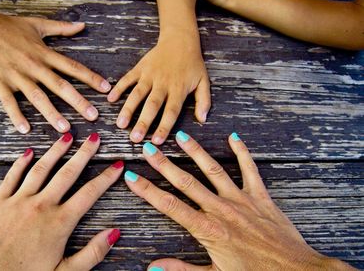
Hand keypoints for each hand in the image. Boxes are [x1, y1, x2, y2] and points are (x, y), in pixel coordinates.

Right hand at [0, 12, 110, 133]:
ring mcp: (16, 75)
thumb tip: (82, 26)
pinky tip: (25, 130)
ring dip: (52, 113)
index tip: (106, 89)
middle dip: (78, 101)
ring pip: (38, 97)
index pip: (72, 67)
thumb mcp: (36, 24)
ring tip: (65, 129)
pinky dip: (16, 116)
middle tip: (93, 116)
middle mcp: (33, 65)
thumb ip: (61, 28)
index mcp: (44, 53)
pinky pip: (9, 102)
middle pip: (60, 85)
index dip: (90, 77)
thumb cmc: (6, 25)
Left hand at [0, 133, 122, 269]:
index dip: (106, 178)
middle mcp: (41, 206)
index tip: (117, 165)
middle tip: (95, 139)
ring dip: (56, 151)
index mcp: (60, 223)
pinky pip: (12, 177)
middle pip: (68, 173)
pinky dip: (21, 163)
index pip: (89, 193)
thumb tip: (114, 233)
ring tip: (67, 136)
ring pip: (41, 169)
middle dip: (84, 154)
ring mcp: (18, 201)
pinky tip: (29, 152)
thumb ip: (92, 253)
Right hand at [107, 31, 209, 144]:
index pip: (171, 111)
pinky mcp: (140, 67)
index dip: (164, 126)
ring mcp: (150, 75)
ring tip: (120, 124)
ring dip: (128, 109)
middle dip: (142, 122)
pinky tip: (110, 99)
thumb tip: (202, 119)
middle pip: (152, 105)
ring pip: (137, 93)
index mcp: (178, 89)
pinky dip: (118, 88)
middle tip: (135, 138)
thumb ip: (204, 101)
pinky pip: (128, 78)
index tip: (156, 141)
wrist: (180, 39)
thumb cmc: (192, 64)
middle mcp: (163, 83)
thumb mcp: (204, 81)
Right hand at [124, 132, 353, 269]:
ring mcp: (241, 200)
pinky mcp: (260, 197)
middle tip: (149, 149)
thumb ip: (182, 270)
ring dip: (196, 152)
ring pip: (213, 170)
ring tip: (181, 135)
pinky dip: (242, 153)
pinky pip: (250, 170)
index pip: (170, 205)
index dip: (148, 190)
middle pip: (186, 182)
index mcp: (207, 229)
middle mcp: (221, 209)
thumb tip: (153, 268)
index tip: (133, 177)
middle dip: (164, 164)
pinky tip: (234, 137)